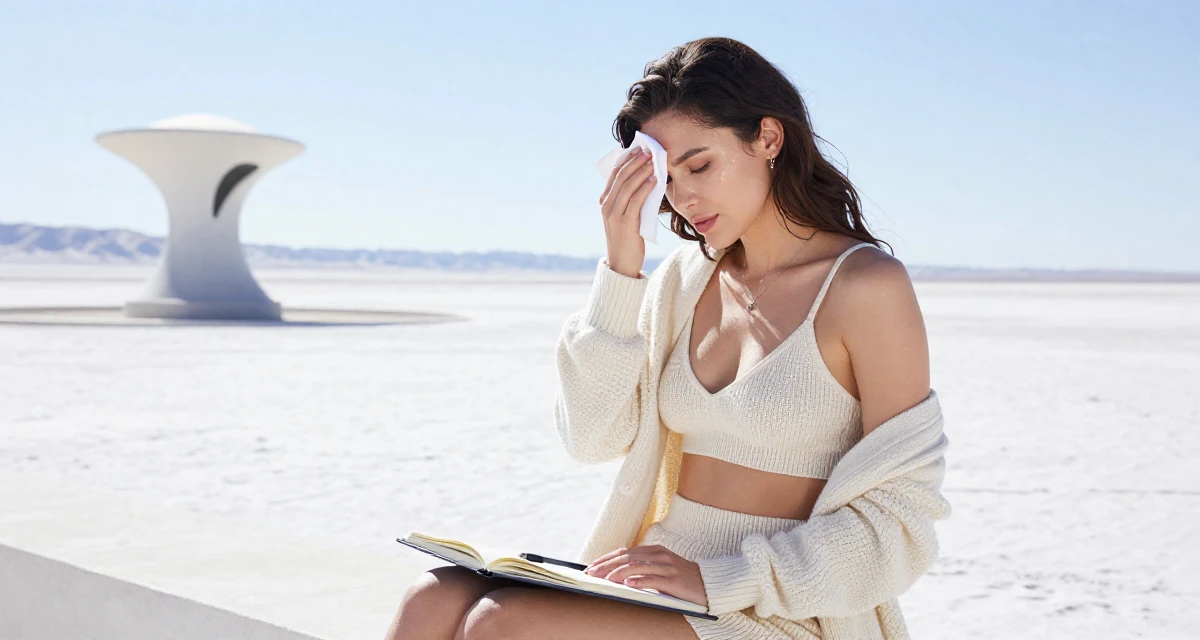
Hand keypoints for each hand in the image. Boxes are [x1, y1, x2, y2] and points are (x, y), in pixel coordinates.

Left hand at [582, 545, 707, 606]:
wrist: (710, 584)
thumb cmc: (683, 579)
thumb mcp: (661, 568)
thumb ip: (643, 567)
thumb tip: (616, 574)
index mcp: (655, 551)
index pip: (624, 552)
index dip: (606, 558)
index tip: (591, 566)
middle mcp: (660, 556)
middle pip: (627, 557)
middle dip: (607, 565)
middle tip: (591, 573)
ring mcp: (667, 567)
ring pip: (638, 567)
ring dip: (619, 573)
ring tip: (605, 579)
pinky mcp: (674, 581)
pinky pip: (654, 580)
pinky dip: (639, 582)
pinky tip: (628, 585)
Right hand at [598, 146, 652, 277]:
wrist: (622, 263)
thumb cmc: (628, 238)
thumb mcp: (626, 215)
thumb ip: (631, 199)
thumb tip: (647, 179)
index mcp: (605, 201)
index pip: (615, 174)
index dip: (627, 160)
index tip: (639, 149)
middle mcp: (606, 205)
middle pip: (621, 177)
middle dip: (636, 162)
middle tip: (649, 151)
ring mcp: (614, 214)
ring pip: (628, 186)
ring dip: (642, 172)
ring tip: (653, 162)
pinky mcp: (625, 223)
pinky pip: (636, 201)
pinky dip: (645, 188)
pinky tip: (654, 180)